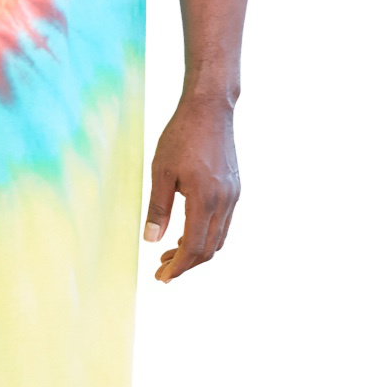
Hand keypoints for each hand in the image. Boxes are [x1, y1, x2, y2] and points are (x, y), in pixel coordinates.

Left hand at [144, 94, 239, 281]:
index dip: (178, 267)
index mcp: (204, 199)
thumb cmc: (181, 136)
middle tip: (161, 271)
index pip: (194, 247)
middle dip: (186, 264)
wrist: (210, 109)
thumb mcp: (160, 171)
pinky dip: (206, 235)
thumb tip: (151, 240)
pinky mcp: (234, 188)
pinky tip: (187, 232)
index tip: (162, 277)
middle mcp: (224, 201)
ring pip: (219, 238)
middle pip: (209, 249)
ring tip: (170, 254)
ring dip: (196, 251)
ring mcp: (233, 195)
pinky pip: (223, 223)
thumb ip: (158, 208)